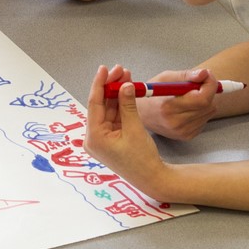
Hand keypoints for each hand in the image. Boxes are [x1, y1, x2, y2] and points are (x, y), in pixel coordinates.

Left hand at [85, 64, 168, 195]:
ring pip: (108, 109)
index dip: (99, 84)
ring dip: (117, 93)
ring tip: (126, 76)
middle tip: (120, 70)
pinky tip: (127, 90)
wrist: (154, 179)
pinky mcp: (111, 137)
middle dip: (110, 86)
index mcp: (94, 137)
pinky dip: (120, 104)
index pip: (94, 104)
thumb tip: (125, 85)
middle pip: (101, 105)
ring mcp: (102, 137)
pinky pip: (114, 116)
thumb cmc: (143, 159)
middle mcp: (94, 137)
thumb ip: (128, 106)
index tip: (104, 68)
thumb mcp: (135, 129)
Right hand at [137, 68, 221, 141]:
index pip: (201, 99)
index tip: (208, 76)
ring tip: (190, 96)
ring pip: (209, 112)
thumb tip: (205, 73)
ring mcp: (183, 131)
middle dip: (207, 91)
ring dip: (204, 101)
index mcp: (168, 107)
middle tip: (198, 83)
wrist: (142, 116)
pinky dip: (201, 111)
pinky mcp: (187, 136)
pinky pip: (205, 120)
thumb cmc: (152, 95)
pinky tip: (189, 107)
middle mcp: (176, 122)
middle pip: (208, 106)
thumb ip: (185, 75)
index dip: (209, 86)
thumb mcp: (164, 79)